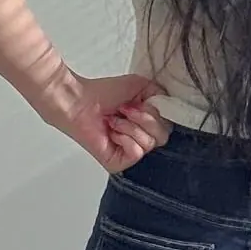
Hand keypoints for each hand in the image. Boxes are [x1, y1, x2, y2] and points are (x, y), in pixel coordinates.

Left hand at [53, 73, 171, 172]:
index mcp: (149, 123)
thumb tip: (170, 108)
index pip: (170, 126)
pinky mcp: (119, 163)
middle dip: (146, 118)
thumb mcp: (142, 85)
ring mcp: (130, 153)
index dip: (160, 113)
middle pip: (164, 137)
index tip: (144, 101)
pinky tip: (112, 132)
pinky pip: (136, 153)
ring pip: (149, 144)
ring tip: (115, 119)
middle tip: (126, 109)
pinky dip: (125, 138)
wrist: (80, 100)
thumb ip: (161, 95)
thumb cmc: (105, 92)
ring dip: (131, 126)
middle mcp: (142, 139)